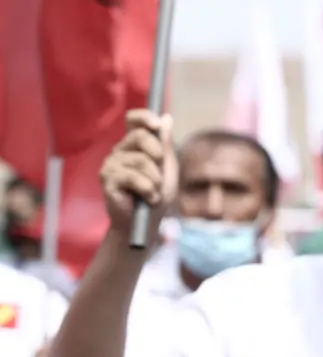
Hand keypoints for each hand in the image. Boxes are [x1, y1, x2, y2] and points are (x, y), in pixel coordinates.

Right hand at [99, 109, 176, 236]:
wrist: (147, 223)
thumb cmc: (157, 196)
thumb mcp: (167, 168)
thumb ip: (165, 144)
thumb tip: (166, 118)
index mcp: (134, 146)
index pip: (133, 120)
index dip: (144, 117)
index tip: (155, 125)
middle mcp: (120, 151)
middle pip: (140, 136)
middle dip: (158, 155)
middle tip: (161, 176)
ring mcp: (111, 164)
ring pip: (140, 160)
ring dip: (155, 180)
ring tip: (154, 193)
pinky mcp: (107, 179)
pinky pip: (132, 177)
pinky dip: (147, 190)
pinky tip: (148, 199)